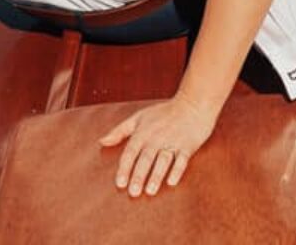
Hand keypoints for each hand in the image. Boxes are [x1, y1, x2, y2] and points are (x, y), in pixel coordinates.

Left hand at [98, 95, 219, 197]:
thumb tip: (101, 142)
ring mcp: (173, 141)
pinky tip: (171, 182)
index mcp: (143, 132)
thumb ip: (119, 131)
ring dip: (156, 175)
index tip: (120, 183)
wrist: (193, 103)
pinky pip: (182, 159)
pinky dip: (177, 170)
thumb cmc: (164, 113)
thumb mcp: (139, 117)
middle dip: (139, 175)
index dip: (125, 168)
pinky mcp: (188, 145)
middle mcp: (157, 137)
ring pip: (163, 160)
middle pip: (146, 158)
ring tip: (150, 191)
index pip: (131, 152)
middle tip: (133, 192)